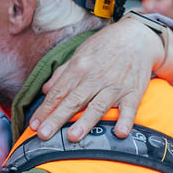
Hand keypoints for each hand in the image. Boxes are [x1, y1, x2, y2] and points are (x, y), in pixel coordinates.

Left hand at [32, 15, 161, 141]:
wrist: (138, 36)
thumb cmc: (106, 46)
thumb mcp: (80, 53)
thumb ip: (62, 74)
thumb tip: (45, 91)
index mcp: (79, 68)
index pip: (58, 92)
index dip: (45, 109)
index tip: (34, 125)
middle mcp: (95, 78)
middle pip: (73, 101)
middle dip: (57, 119)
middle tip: (43, 134)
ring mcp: (115, 86)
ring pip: (97, 106)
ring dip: (85, 122)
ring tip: (73, 137)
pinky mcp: (134, 91)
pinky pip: (129, 108)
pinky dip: (125, 120)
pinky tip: (119, 132)